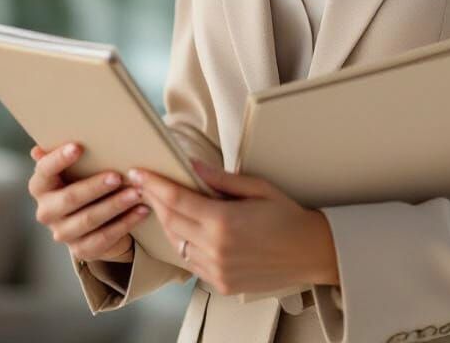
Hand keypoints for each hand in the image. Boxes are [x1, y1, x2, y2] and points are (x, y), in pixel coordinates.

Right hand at [27, 141, 151, 263]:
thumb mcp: (76, 166)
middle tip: (117, 176)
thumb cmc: (83, 180)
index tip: (78, 146)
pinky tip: (142, 210)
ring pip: (89, 219)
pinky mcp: (81, 249)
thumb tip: (38, 149)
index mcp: (41, 186)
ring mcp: (62, 233)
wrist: (92, 219)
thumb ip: (62, 155)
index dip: (59, 159)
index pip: (44, 171)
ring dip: (115, 205)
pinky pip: (104, 238)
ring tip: (137, 192)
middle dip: (95, 187)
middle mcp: (46, 211)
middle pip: (69, 198)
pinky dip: (125, 223)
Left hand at [130, 158, 337, 295]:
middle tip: (143, 183)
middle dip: (154, 200)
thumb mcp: (258, 187)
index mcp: (224, 221)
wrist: (311, 252)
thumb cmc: (288, 216)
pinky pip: (190, 262)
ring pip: (177, 244)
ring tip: (162, 203)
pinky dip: (183, 243)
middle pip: (171, 221)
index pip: (176, 199)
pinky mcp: (220, 284)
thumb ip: (221, 179)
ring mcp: (216, 270)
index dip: (154, 185)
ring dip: (167, 222)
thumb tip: (193, 165)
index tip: (138, 173)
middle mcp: (216, 249)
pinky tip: (185, 228)